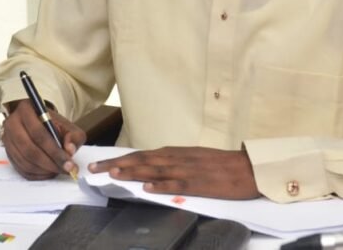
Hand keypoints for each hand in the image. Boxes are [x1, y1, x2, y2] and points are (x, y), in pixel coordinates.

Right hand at [2, 100, 85, 179]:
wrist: (37, 121)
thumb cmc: (52, 123)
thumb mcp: (67, 125)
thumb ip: (73, 136)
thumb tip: (69, 150)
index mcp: (26, 110)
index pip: (39, 134)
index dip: (55, 152)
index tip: (68, 164)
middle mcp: (12, 123)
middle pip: (29, 149)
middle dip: (50, 163)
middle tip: (64, 170)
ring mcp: (7, 139)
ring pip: (24, 161)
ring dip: (43, 170)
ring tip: (57, 170)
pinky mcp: (7, 152)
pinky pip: (20, 168)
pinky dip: (36, 174)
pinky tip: (48, 172)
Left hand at [89, 146, 259, 198]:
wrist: (248, 167)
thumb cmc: (221, 164)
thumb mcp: (191, 158)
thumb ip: (171, 163)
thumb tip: (149, 169)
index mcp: (174, 153)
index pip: (140, 154)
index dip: (119, 159)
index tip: (100, 163)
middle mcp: (176, 158)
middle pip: (141, 160)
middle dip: (116, 164)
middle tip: (94, 168)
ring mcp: (187, 170)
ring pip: (154, 170)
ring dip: (133, 172)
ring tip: (113, 174)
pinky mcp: (200, 183)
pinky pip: (177, 184)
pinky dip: (161, 186)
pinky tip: (147, 189)